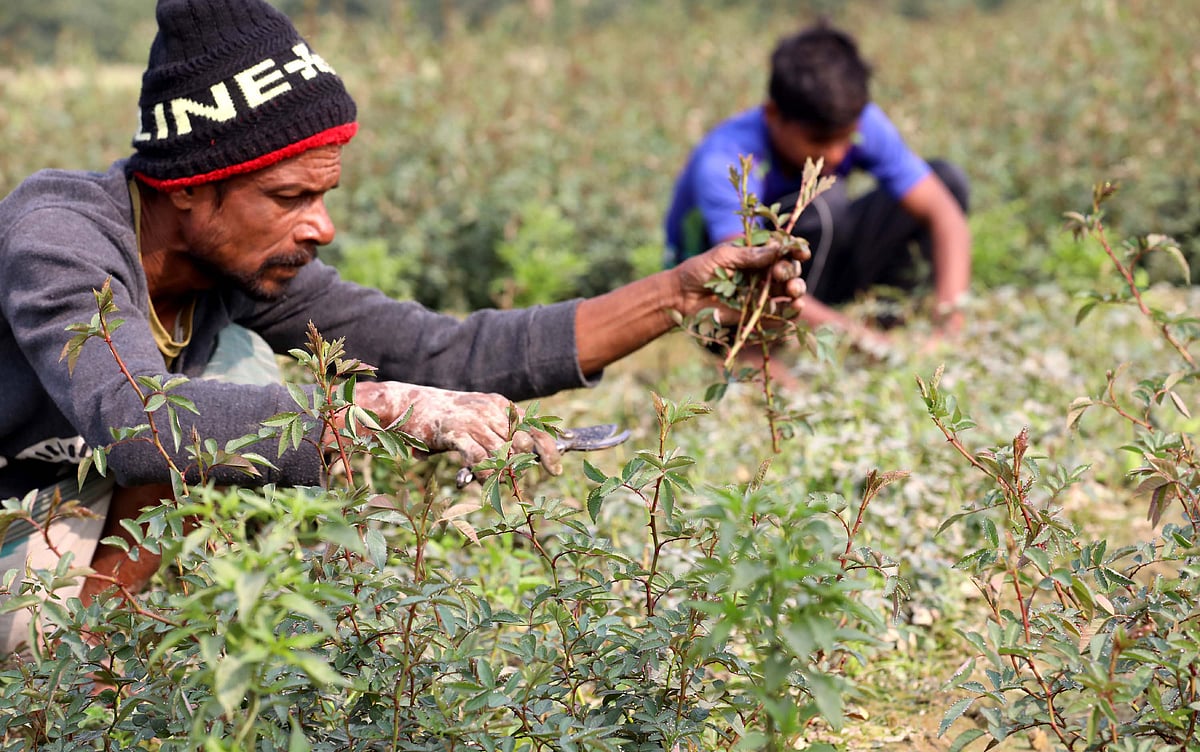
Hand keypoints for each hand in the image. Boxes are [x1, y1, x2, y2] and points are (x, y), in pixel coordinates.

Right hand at [344, 382, 561, 475]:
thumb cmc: (447, 418)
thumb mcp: (479, 419)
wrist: (410, 403)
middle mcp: (489, 410)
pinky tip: (482, 480)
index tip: (557, 469)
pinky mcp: (454, 432)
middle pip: (520, 443)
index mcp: (500, 404)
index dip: (549, 449)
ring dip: (501, 474)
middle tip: (512, 478)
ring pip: (501, 453)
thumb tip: (524, 458)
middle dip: (521, 465)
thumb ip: (499, 434)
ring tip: (494, 483)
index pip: (534, 427)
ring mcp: (472, 420)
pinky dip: (484, 473)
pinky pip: (478, 457)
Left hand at [672, 241, 807, 319]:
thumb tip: (777, 248)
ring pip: (788, 293)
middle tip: (781, 274)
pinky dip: (788, 313)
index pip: (782, 251)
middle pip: (789, 271)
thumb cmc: (698, 270)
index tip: (802, 252)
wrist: (681, 297)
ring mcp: (761, 295)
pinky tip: (794, 309)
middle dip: (791, 272)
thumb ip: (749, 255)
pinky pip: (777, 316)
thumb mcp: (722, 257)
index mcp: (756, 255)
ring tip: (794, 292)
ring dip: (796, 292)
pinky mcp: (755, 315)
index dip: (795, 250)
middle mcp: (762, 274)